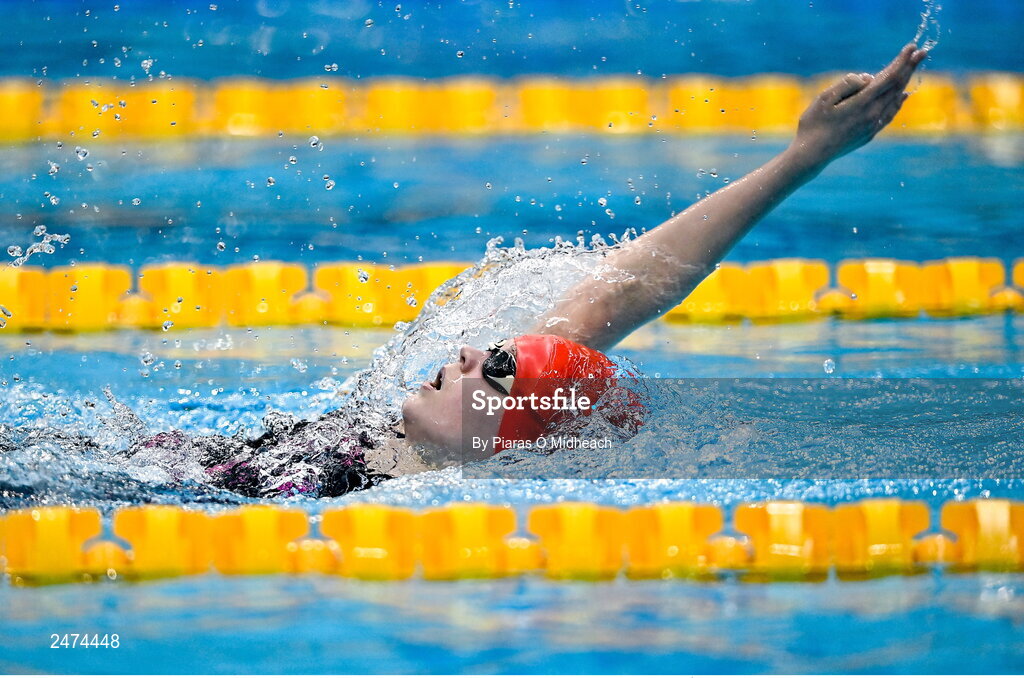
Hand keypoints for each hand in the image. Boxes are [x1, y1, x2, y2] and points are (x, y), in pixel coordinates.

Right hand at [788, 43, 927, 170]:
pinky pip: (890, 114)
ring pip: (895, 100)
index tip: (912, 47)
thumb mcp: (824, 98)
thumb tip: (866, 78)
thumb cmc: (813, 125)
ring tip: (912, 68)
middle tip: (922, 51)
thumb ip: (847, 84)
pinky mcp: (869, 134)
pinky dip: (898, 102)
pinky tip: (902, 95)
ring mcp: (873, 126)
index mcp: (862, 103)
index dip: (902, 61)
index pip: (889, 77)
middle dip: (910, 67)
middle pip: (897, 86)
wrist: (812, 155)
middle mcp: (872, 114)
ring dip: (905, 82)